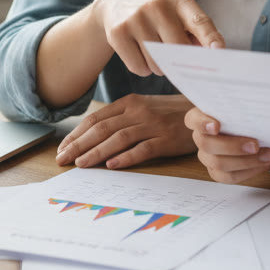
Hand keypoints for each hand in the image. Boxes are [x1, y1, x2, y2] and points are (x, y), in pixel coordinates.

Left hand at [56, 94, 196, 169]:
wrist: (206, 111)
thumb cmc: (172, 113)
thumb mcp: (145, 108)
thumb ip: (123, 118)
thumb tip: (93, 135)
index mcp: (130, 103)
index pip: (96, 119)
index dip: (76, 134)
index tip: (62, 149)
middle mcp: (138, 112)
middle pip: (102, 129)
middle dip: (79, 145)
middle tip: (62, 160)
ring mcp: (153, 125)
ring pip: (118, 139)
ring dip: (96, 152)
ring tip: (81, 164)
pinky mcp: (166, 139)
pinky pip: (143, 149)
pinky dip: (126, 157)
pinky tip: (112, 166)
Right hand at [92, 0, 224, 76]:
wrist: (116, 2)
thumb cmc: (157, 12)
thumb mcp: (177, 11)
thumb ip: (195, 31)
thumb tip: (209, 57)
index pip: (199, 21)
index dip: (210, 37)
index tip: (218, 51)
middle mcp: (157, 5)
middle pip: (177, 49)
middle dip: (179, 61)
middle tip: (175, 59)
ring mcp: (136, 18)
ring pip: (157, 63)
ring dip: (160, 67)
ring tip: (154, 52)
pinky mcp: (118, 32)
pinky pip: (138, 67)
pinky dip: (142, 69)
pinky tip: (139, 54)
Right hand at [186, 108, 269, 183]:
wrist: (250, 129)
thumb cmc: (242, 114)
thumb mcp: (241, 104)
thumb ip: (241, 102)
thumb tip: (257, 94)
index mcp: (200, 117)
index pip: (192, 120)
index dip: (202, 123)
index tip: (216, 126)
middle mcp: (200, 137)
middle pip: (207, 145)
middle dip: (233, 146)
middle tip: (255, 144)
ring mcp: (207, 156)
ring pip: (218, 164)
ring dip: (246, 161)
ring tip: (267, 155)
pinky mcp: (217, 171)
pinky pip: (228, 177)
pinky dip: (248, 172)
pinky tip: (263, 164)